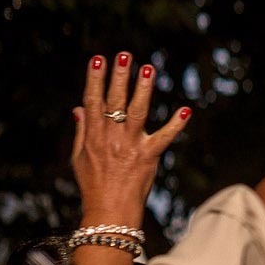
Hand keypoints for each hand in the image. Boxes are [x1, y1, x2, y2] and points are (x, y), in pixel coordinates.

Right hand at [73, 51, 191, 228]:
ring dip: (143, 88)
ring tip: (148, 67)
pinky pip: (165, 137)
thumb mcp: (79, 157)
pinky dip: (176, 124)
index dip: (94, 78)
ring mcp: (131, 144)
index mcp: (92, 134)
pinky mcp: (149, 156)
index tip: (97, 58)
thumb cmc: (93, 185)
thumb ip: (81, 131)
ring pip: (138, 110)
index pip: (92, 99)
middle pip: (115, 99)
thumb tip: (78, 109)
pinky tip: (186, 110)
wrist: (110, 210)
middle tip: (124, 54)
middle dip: (119, 75)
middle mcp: (111, 135)